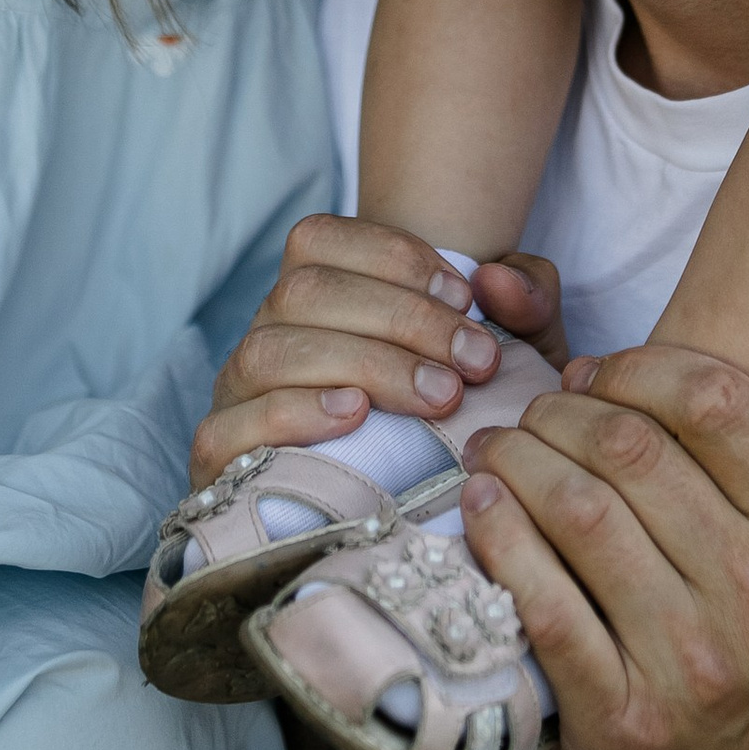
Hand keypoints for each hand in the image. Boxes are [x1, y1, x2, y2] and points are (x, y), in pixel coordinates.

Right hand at [193, 213, 566, 482]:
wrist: (415, 510)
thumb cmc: (459, 410)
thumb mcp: (514, 350)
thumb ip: (526, 301)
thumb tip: (501, 281)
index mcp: (314, 291)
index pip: (319, 239)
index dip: (393, 257)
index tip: (467, 298)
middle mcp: (267, 331)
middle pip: (306, 292)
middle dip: (401, 320)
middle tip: (474, 364)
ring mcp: (238, 392)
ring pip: (272, 350)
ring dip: (364, 366)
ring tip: (437, 397)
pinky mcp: (222, 456)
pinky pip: (232, 424)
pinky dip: (293, 413)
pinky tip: (356, 417)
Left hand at [460, 345, 748, 749]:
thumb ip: (717, 470)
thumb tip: (593, 378)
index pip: (719, 400)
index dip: (637, 367)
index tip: (591, 377)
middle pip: (632, 447)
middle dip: (556, 415)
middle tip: (523, 421)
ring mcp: (688, 661)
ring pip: (580, 511)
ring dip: (515, 464)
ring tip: (491, 457)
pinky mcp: (620, 718)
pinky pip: (541, 601)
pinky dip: (498, 539)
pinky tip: (479, 512)